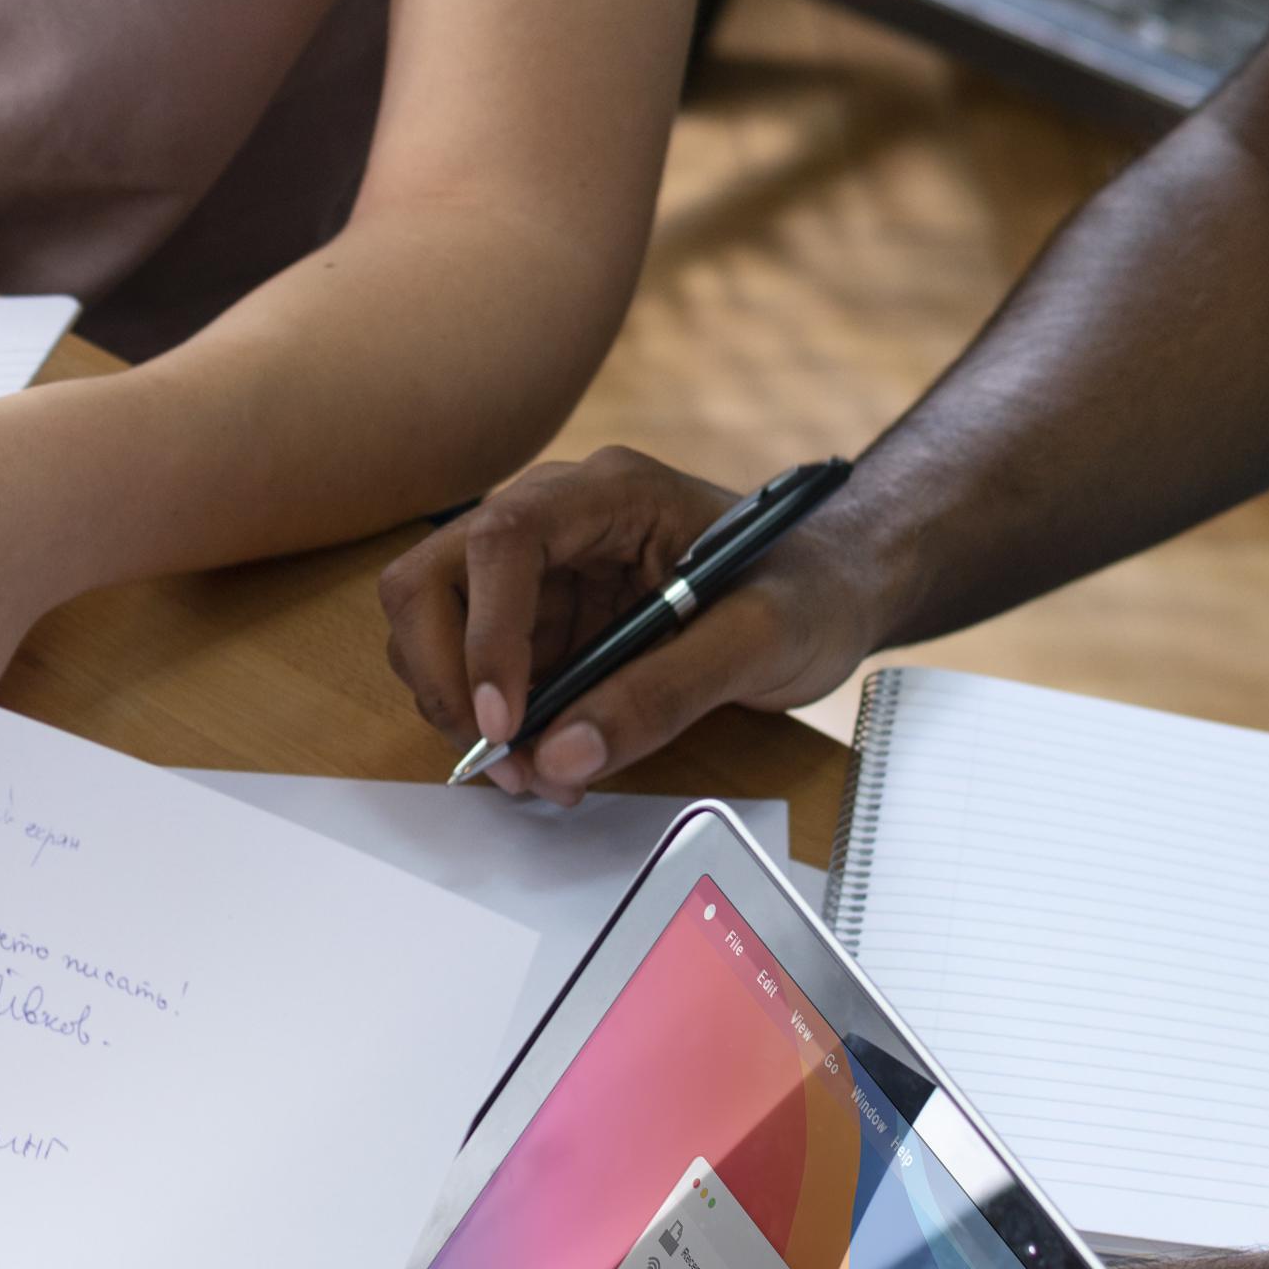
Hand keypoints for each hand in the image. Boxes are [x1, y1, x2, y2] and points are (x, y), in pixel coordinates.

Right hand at [377, 444, 875, 798]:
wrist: (836, 591)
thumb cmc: (810, 591)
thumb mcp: (758, 642)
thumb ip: (665, 695)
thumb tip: (561, 755)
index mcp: (609, 494)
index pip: (504, 538)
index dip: (485, 631)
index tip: (506, 720)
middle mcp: (554, 521)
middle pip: (432, 580)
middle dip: (445, 677)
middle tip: (498, 760)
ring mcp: (540, 574)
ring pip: (438, 631)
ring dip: (463, 711)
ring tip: (536, 774)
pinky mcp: (543, 624)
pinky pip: (480, 674)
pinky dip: (495, 728)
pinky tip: (549, 764)